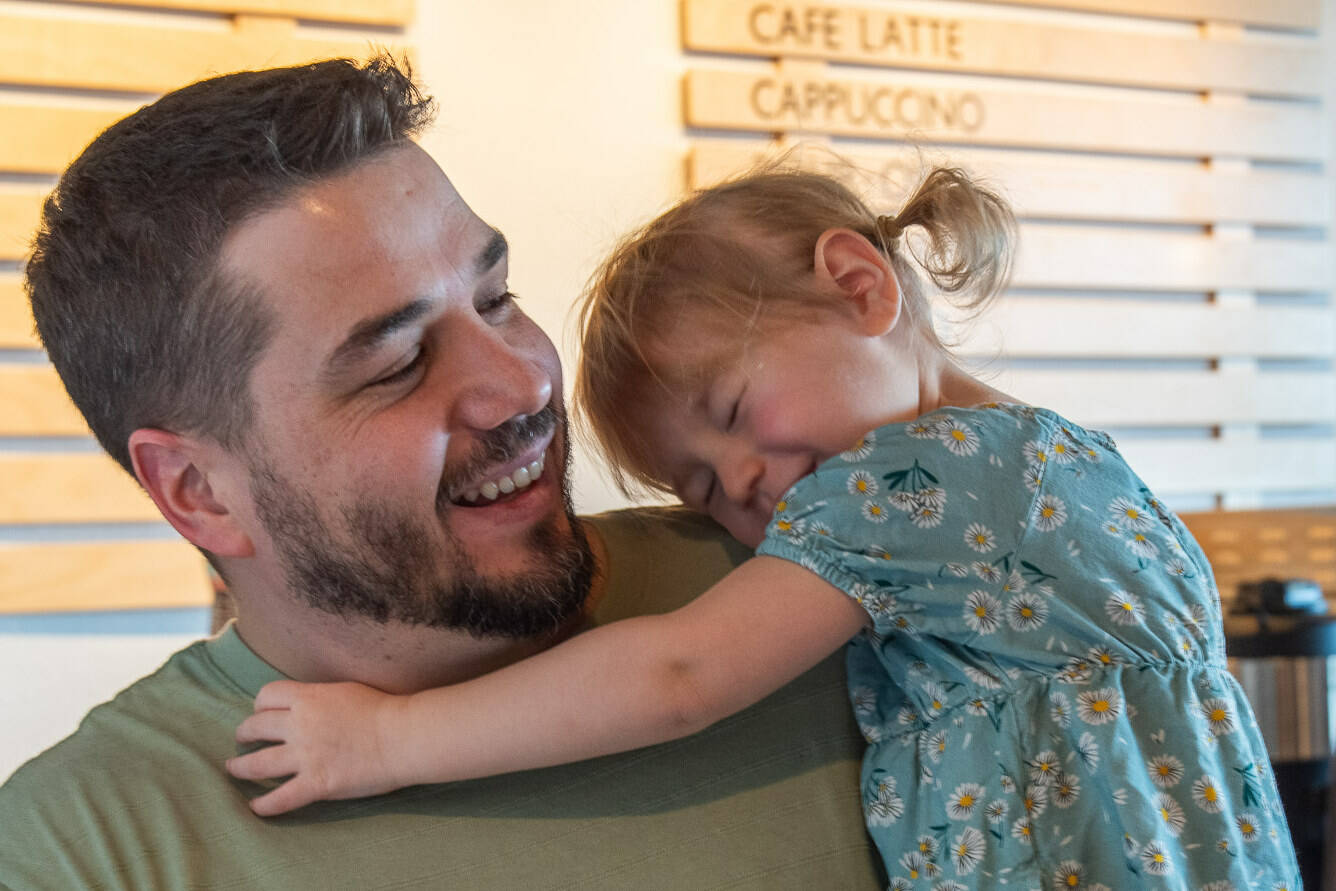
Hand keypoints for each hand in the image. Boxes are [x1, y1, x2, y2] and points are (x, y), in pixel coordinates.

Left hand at [226, 679, 407, 815]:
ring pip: (258, 764)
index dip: (260, 705)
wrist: (402, 736)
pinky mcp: (316, 783)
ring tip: (234, 769)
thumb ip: (322, 697)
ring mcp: (305, 756)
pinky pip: (280, 798)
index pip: (268, 696)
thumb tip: (310, 703)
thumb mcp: (346, 690)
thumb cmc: (384, 709)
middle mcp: (300, 725)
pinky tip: (256, 807)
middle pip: (256, 727)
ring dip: (241, 767)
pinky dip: (264, 805)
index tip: (261, 712)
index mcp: (309, 698)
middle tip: (243, 738)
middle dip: (245, 733)